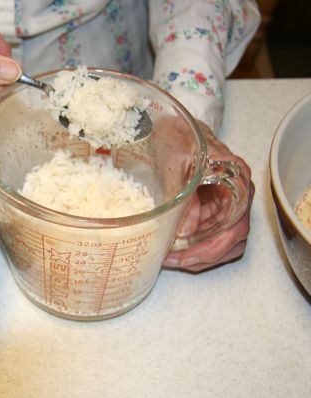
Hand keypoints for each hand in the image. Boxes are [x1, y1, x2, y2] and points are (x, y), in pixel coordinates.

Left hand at [163, 121, 254, 271]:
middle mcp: (238, 193)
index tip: (190, 252)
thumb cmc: (178, 135)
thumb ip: (182, 194)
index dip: (215, 243)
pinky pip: (214, 238)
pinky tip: (175, 253)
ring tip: (171, 260)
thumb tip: (185, 231)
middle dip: (203, 255)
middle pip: (233, 237)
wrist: (174, 125)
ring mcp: (228, 204)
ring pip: (226, 243)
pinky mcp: (215, 210)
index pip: (236, 221)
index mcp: (235, 177)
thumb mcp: (174, 160)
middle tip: (173, 261)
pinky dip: (197, 250)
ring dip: (200, 257)